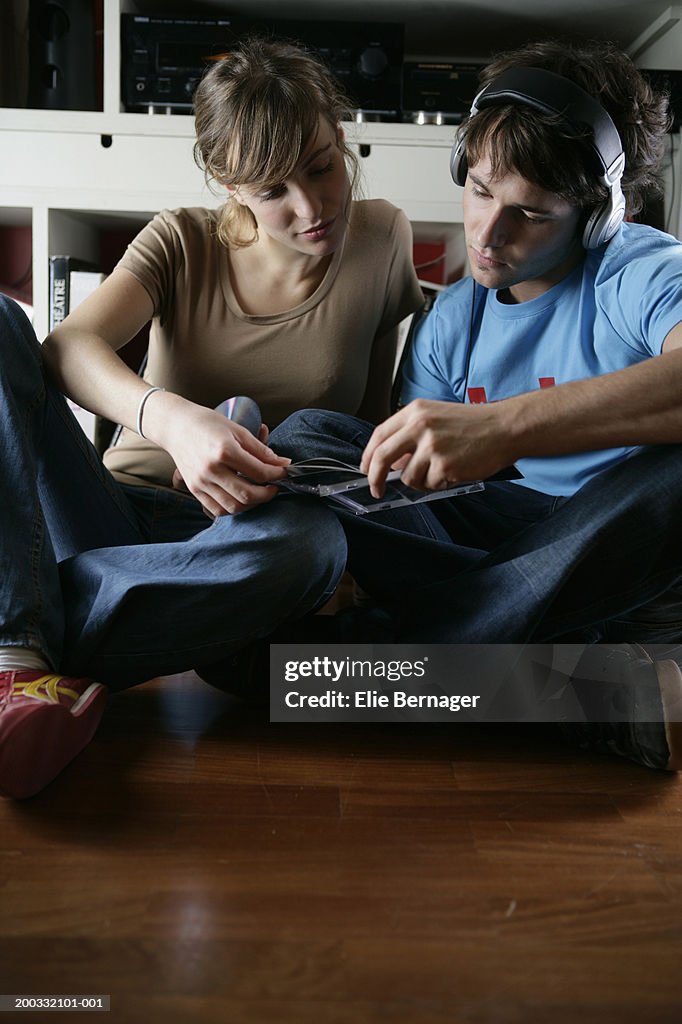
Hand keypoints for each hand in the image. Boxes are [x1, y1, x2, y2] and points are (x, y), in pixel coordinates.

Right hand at [154, 398, 289, 515]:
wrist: (176, 426)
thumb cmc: (207, 424)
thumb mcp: (237, 430)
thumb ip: (260, 449)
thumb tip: (282, 463)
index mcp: (224, 451)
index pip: (260, 472)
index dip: (277, 474)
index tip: (284, 472)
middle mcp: (212, 469)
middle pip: (248, 494)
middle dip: (267, 494)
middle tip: (274, 486)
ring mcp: (201, 482)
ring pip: (234, 506)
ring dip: (252, 504)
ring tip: (259, 493)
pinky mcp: (194, 489)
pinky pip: (218, 510)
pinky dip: (233, 508)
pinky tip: (240, 498)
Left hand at [360, 398, 515, 496]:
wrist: (505, 428)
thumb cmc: (474, 425)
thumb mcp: (437, 418)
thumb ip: (411, 435)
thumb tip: (391, 464)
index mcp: (415, 411)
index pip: (380, 434)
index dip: (368, 455)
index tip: (366, 469)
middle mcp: (420, 426)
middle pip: (382, 457)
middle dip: (374, 478)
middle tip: (376, 490)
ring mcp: (431, 446)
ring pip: (407, 477)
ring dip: (420, 481)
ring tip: (440, 471)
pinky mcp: (444, 465)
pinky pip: (429, 485)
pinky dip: (439, 484)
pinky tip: (454, 471)